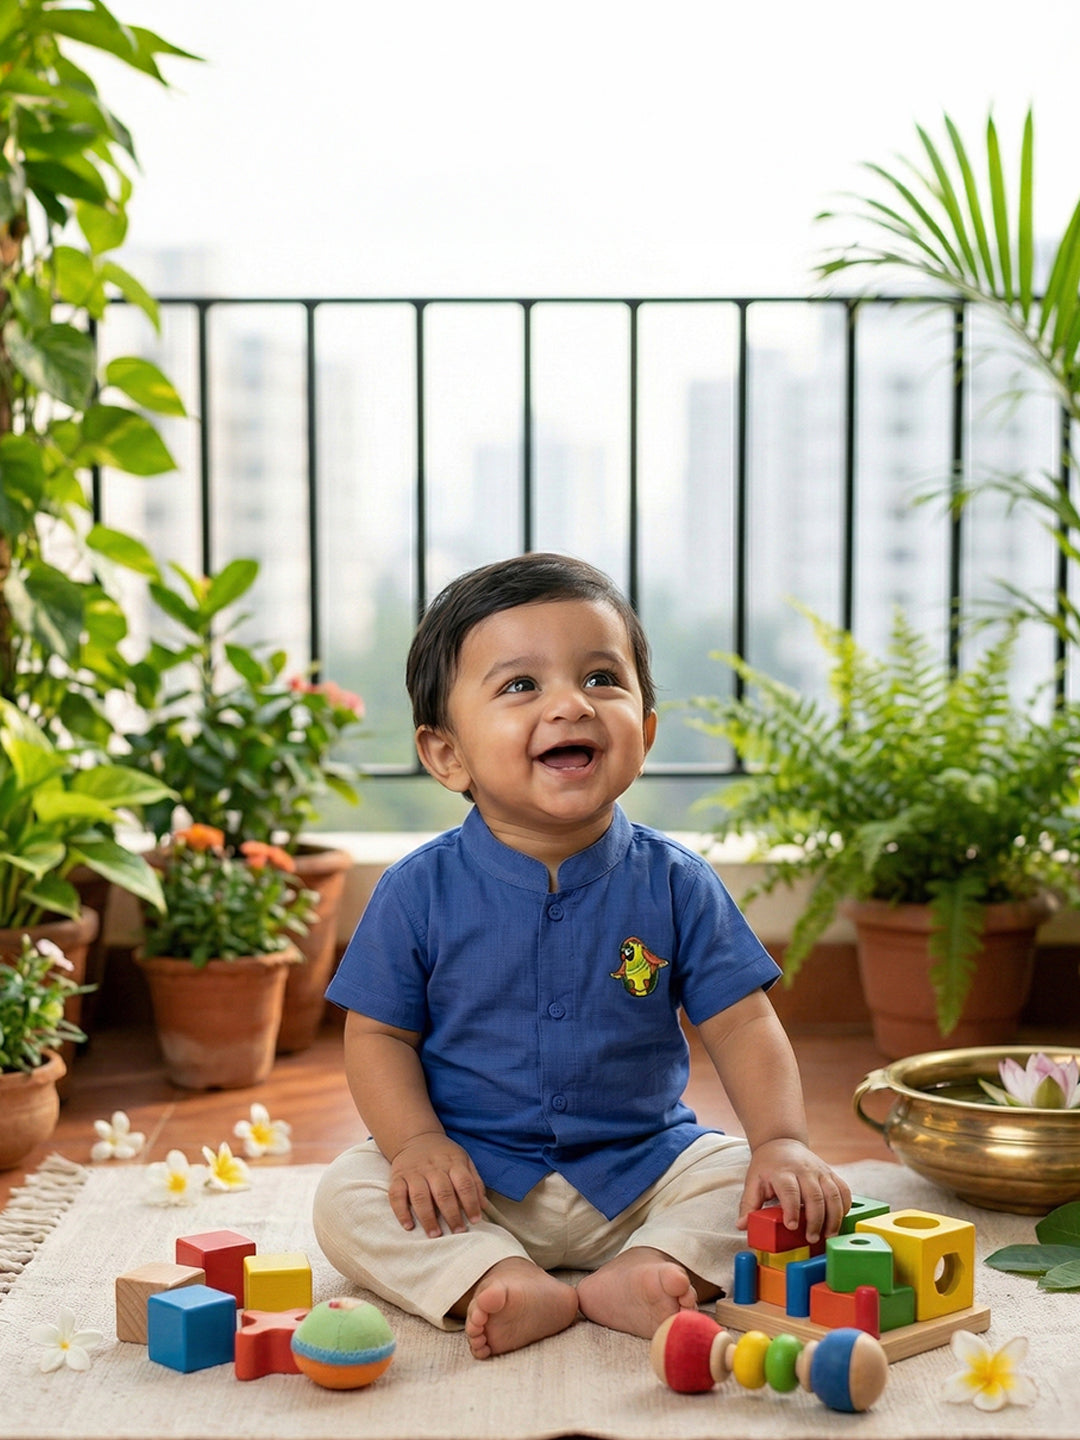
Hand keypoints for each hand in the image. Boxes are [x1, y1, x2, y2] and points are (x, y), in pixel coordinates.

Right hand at [388, 1132, 485, 1237]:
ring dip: (428, 1217)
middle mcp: (433, 1167)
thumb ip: (474, 1182)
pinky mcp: (397, 1177)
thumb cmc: (444, 1155)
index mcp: (453, 1162)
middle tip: (458, 1231)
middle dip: (451, 1215)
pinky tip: (409, 1226)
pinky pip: (396, 1195)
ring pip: (420, 1196)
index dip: (471, 1203)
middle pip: (443, 1192)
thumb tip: (484, 1206)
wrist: (416, 1137)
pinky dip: (401, 1212)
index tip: (475, 1220)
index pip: (464, 1183)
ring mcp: (414, 1172)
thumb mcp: (463, 1160)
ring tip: (435, 1234)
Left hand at [736, 1138, 850, 1243]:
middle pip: (814, 1195)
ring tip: (829, 1236)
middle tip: (811, 1239)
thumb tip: (742, 1226)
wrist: (781, 1143)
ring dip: (834, 1217)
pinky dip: (845, 1206)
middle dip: (815, 1220)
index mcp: (782, 1172)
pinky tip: (839, 1221)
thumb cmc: (766, 1167)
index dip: (792, 1209)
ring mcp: (820, 1171)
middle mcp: (804, 1170)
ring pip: (833, 1194)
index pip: (789, 1190)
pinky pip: (844, 1190)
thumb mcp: (753, 1182)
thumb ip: (748, 1204)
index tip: (791, 1227)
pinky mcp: (831, 1173)